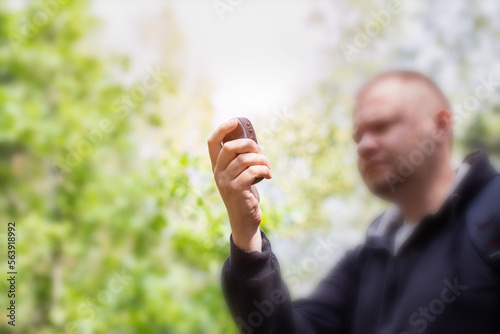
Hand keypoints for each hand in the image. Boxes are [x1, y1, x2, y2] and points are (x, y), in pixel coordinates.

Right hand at [207, 118, 271, 250]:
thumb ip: (240, 160)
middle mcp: (218, 173)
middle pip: (229, 147)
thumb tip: (253, 142)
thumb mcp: (238, 175)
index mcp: (217, 166)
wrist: (245, 220)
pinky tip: (269, 174)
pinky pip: (252, 172)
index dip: (222, 129)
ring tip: (268, 166)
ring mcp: (225, 182)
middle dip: (249, 144)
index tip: (235, 121)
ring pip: (244, 159)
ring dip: (261, 159)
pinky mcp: (236, 190)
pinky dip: (264, 170)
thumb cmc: (244, 193)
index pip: (212, 142)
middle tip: (260, 151)